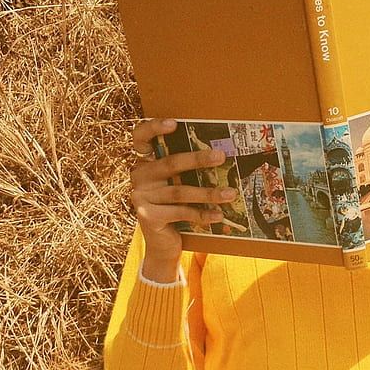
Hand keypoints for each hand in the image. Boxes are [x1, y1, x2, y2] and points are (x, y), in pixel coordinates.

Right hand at [129, 117, 238, 261]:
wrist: (162, 245)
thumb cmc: (174, 209)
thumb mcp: (177, 186)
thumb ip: (184, 171)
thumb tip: (217, 155)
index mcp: (144, 163)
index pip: (140, 138)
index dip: (153, 127)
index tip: (174, 123)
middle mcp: (138, 176)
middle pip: (170, 163)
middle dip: (198, 159)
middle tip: (221, 156)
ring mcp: (140, 197)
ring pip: (179, 191)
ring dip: (208, 193)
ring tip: (230, 193)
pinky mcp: (148, 216)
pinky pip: (181, 212)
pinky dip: (202, 215)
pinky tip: (219, 215)